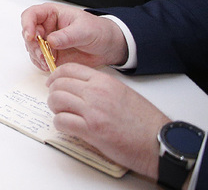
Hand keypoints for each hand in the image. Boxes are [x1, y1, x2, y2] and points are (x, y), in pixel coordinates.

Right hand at [21, 3, 128, 71]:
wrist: (108, 47)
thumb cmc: (98, 31)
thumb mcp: (85, 31)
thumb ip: (67, 36)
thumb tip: (51, 40)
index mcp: (52, 14)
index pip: (31, 15)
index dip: (27, 24)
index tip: (31, 36)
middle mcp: (46, 27)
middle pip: (28, 33)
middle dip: (33, 45)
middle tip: (42, 55)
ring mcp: (47, 41)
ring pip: (32, 48)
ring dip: (37, 56)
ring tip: (48, 62)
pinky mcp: (50, 54)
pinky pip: (39, 59)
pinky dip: (41, 64)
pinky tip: (49, 66)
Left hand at [46, 63, 168, 180]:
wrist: (159, 142)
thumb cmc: (145, 121)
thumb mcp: (123, 93)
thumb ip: (101, 87)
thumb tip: (80, 88)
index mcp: (105, 82)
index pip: (69, 69)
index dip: (56, 76)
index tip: (52, 83)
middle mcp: (96, 92)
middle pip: (59, 84)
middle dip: (53, 93)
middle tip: (57, 102)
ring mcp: (92, 111)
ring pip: (56, 100)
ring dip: (55, 108)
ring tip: (62, 114)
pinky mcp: (91, 130)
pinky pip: (61, 121)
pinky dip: (60, 124)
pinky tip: (68, 127)